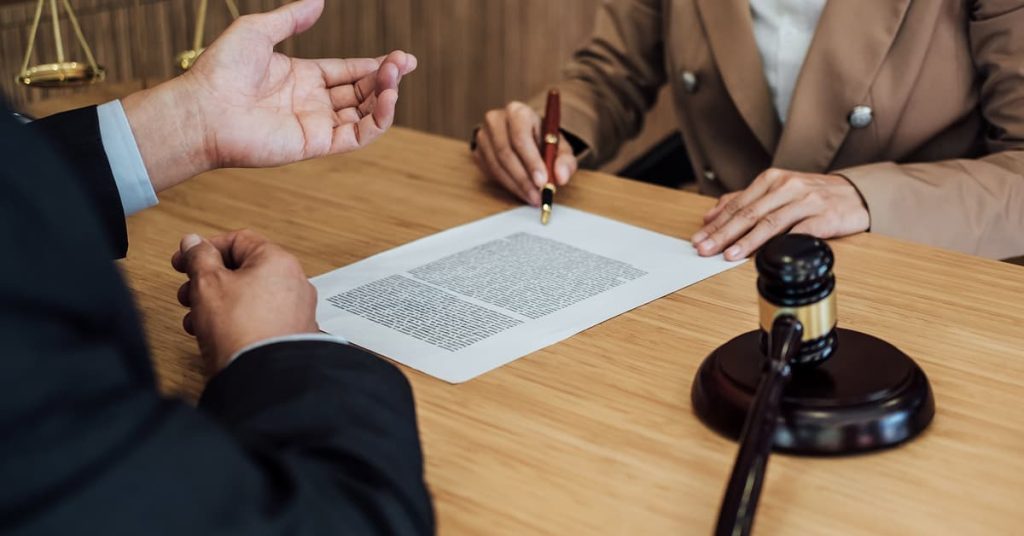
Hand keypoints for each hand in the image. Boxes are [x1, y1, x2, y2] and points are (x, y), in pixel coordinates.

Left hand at [123, 0, 416, 191]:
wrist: (204, 109)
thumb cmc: (222, 70)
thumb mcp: (258, 30)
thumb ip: (292, 19)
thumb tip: (319, 1)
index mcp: (301, 77)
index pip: (348, 72)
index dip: (375, 65)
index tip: (401, 57)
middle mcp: (312, 103)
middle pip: (361, 91)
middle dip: (386, 77)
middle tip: (405, 62)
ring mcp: (315, 125)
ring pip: (364, 114)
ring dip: (385, 96)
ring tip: (395, 76)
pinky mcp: (316, 145)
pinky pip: (357, 136)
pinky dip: (378, 121)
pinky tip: (388, 99)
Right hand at [172, 230, 318, 373]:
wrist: (265, 378)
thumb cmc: (241, 330)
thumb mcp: (208, 284)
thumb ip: (199, 257)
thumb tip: (194, 242)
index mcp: (278, 261)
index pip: (239, 240)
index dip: (206, 248)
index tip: (184, 260)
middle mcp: (294, 282)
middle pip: (243, 270)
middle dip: (208, 281)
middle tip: (187, 293)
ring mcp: (296, 309)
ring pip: (248, 296)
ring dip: (217, 303)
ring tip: (196, 319)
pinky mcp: (292, 333)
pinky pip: (260, 317)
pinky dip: (236, 320)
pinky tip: (214, 335)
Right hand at [472, 101, 577, 205]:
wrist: (524, 134)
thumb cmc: (542, 139)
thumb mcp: (560, 146)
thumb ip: (565, 160)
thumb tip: (561, 177)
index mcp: (517, 112)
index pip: (520, 137)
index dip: (531, 161)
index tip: (542, 181)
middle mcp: (496, 120)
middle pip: (505, 153)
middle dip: (523, 179)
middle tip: (537, 195)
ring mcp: (483, 136)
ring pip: (496, 166)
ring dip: (516, 185)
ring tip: (532, 197)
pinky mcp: (478, 151)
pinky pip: (491, 172)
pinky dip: (507, 185)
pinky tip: (521, 191)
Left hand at [691, 169, 869, 260]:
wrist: (856, 194)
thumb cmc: (812, 195)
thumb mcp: (777, 189)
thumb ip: (744, 200)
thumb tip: (710, 214)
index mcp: (772, 179)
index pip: (737, 204)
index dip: (715, 223)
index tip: (698, 238)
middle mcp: (787, 187)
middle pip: (749, 213)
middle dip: (723, 233)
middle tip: (705, 249)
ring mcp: (806, 201)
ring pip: (770, 222)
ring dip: (747, 241)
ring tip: (729, 254)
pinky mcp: (824, 217)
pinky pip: (799, 232)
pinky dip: (782, 244)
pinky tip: (767, 255)